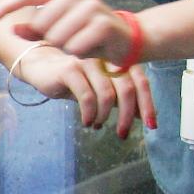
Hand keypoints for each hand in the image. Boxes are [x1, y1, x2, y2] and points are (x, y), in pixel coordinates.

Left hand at [0, 0, 136, 65]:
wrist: (126, 40)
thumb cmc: (87, 34)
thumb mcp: (58, 31)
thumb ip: (34, 30)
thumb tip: (11, 29)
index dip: (4, 8)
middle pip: (41, 24)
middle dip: (50, 39)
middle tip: (68, 40)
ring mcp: (90, 6)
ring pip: (57, 38)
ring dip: (66, 48)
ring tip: (80, 43)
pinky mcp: (102, 24)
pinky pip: (74, 47)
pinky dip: (79, 53)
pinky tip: (91, 49)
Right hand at [12, 45, 157, 137]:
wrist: (42, 67)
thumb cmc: (75, 80)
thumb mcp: (101, 89)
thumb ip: (121, 98)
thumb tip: (144, 116)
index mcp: (117, 62)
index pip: (140, 82)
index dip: (148, 105)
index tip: (151, 125)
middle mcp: (105, 60)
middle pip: (126, 89)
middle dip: (126, 116)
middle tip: (123, 133)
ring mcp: (88, 63)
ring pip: (107, 95)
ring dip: (104, 116)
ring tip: (97, 125)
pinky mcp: (70, 70)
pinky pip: (87, 97)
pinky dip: (89, 114)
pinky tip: (86, 121)